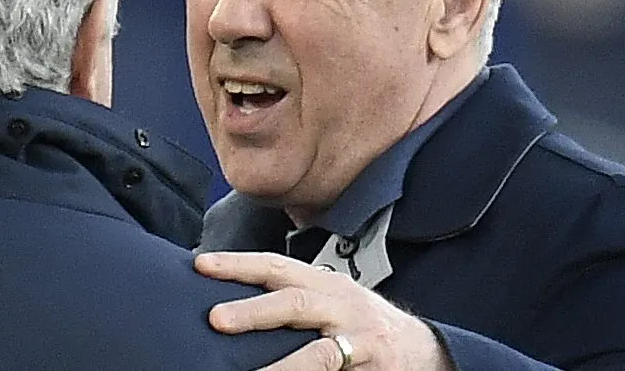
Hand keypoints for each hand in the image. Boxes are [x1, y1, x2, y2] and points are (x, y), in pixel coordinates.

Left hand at [195, 252, 451, 369]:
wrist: (423, 348)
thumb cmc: (361, 324)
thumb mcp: (330, 301)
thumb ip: (292, 298)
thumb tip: (232, 302)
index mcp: (324, 282)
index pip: (276, 266)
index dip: (238, 264)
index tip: (201, 264)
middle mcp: (341, 303)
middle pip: (293, 300)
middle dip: (253, 309)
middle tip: (214, 317)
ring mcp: (359, 336)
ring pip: (318, 351)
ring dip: (282, 365)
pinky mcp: (372, 364)